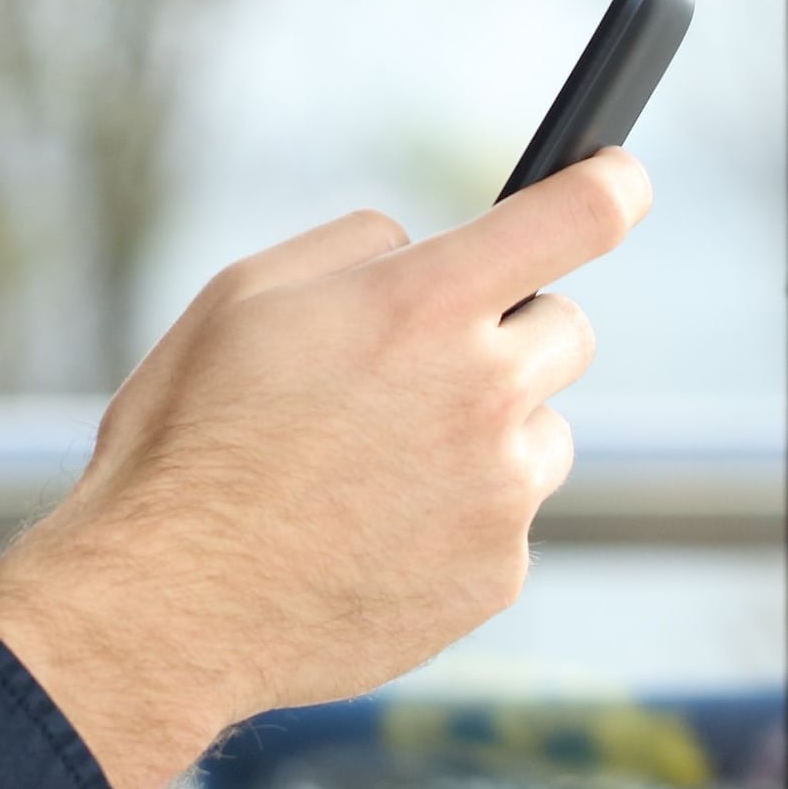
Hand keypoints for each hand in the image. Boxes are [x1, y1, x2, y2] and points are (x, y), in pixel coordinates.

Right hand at [0, 153, 648, 788]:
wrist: (168, 606)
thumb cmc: (189, 443)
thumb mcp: (242, 297)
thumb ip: (357, 251)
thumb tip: (422, 252)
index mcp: (423, 304)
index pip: (577, 216)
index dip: (612, 185)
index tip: (618, 182)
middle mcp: (483, 392)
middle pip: (568, 329)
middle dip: (508, 336)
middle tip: (419, 370)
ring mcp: (501, 492)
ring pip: (541, 433)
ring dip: (487, 435)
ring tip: (376, 471)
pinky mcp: (498, 575)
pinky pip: (507, 521)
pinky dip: (457, 521)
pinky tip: (372, 535)